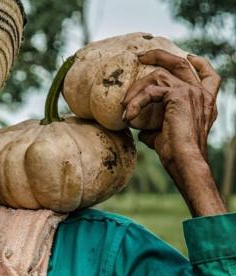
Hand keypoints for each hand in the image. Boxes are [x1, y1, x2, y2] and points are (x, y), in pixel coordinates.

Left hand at [122, 49, 225, 216]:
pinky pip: (151, 92)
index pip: (209, 76)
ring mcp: (192, 92)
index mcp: (204, 102)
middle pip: (182, 63)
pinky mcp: (179, 95)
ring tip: (125, 104)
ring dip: (137, 88)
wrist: (184, 161)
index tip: (189, 56)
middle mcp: (201, 94)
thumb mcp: (164, 135)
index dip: (199, 63)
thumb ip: (155, 127)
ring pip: (159, 75)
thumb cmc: (175, 153)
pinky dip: (136, 102)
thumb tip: (140, 129)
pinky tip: (128, 115)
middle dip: (160, 55)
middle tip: (141, 56)